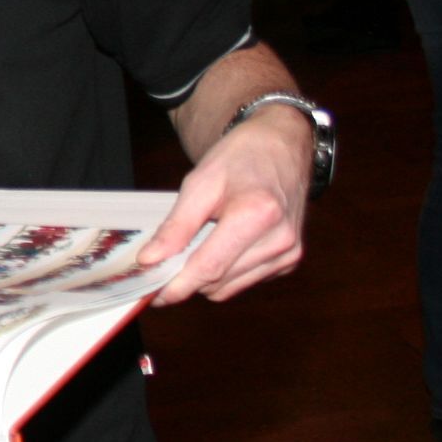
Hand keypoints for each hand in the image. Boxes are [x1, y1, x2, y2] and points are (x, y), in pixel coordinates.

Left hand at [139, 106, 309, 304]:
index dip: (177, 285)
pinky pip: (246, 280)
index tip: (153, 295)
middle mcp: (280, 239)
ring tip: (194, 248)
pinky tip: (219, 246)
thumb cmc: (240, 158)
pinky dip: (226, 272)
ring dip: (206, 277)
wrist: (281, 146)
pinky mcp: (290, 261)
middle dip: (187, 279)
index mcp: (258, 214)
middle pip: (218, 281)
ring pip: (230, 287)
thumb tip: (151, 260)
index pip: (209, 267)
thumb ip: (176, 226)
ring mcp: (289, 253)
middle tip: (162, 266)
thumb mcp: (199, 183)